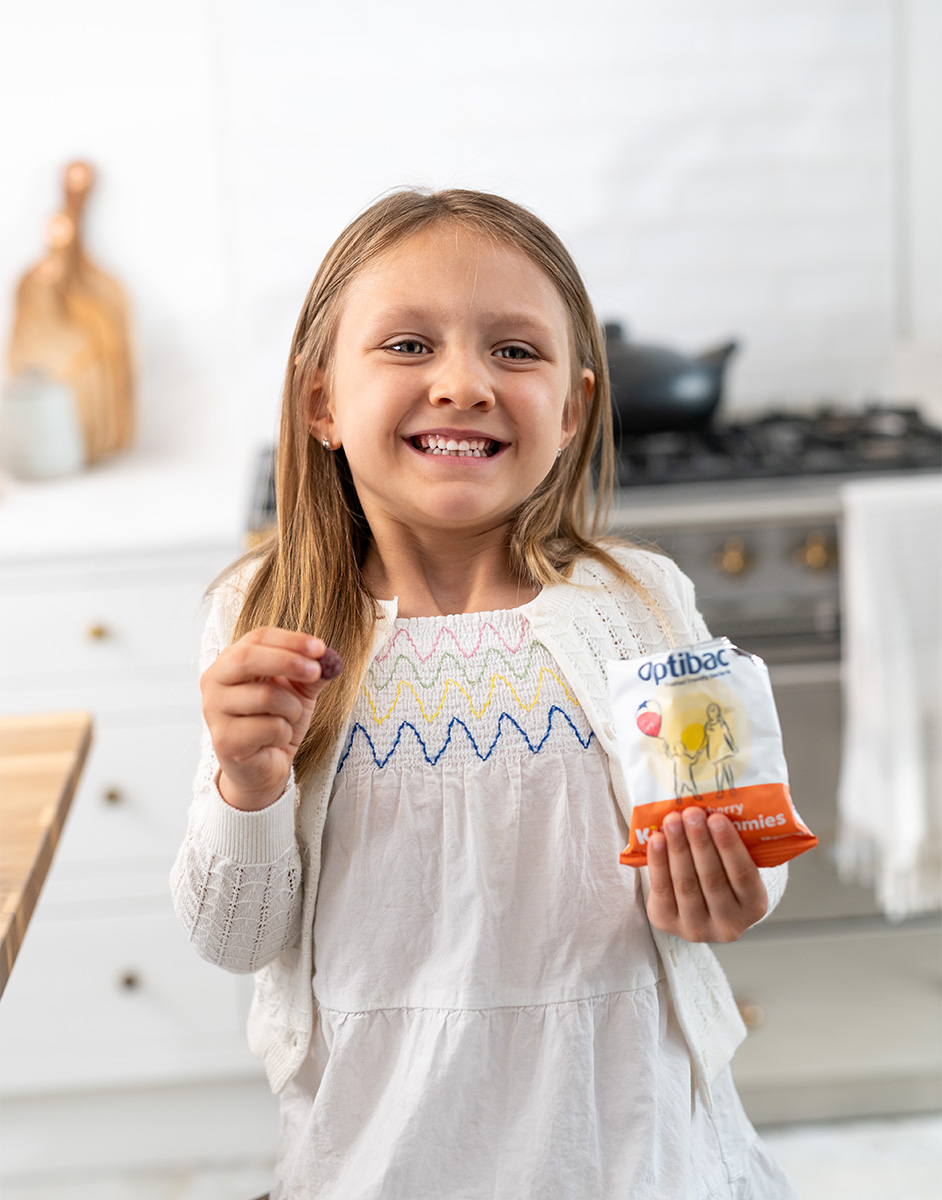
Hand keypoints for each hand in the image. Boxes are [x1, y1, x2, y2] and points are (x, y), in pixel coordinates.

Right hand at [200, 627, 341, 810]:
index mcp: (230, 662)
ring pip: (265, 696)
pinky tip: (275, 741)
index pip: (257, 637)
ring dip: (291, 709)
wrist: (264, 766)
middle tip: (317, 670)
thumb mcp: (298, 692)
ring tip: (287, 720)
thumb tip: (330, 659)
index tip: (320, 647)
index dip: (290, 639)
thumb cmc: (276, 721)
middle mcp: (214, 681)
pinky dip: (284, 733)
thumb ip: (312, 673)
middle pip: (248, 658)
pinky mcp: (224, 739)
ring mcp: (214, 710)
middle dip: (288, 661)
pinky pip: (269, 727)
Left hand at [645, 808, 767, 942]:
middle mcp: (729, 925)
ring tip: (671, 821)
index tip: (716, 818)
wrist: (699, 905)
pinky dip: (658, 862)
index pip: (744, 875)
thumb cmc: (721, 873)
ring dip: (677, 848)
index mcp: (754, 906)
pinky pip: (662, 890)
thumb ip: (729, 843)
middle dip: (699, 842)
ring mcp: (697, 928)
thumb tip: (714, 803)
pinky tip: (656, 840)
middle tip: (690, 813)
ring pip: (685, 885)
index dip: (729, 846)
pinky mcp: (668, 923)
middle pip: (712, 879)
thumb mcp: (735, 864)